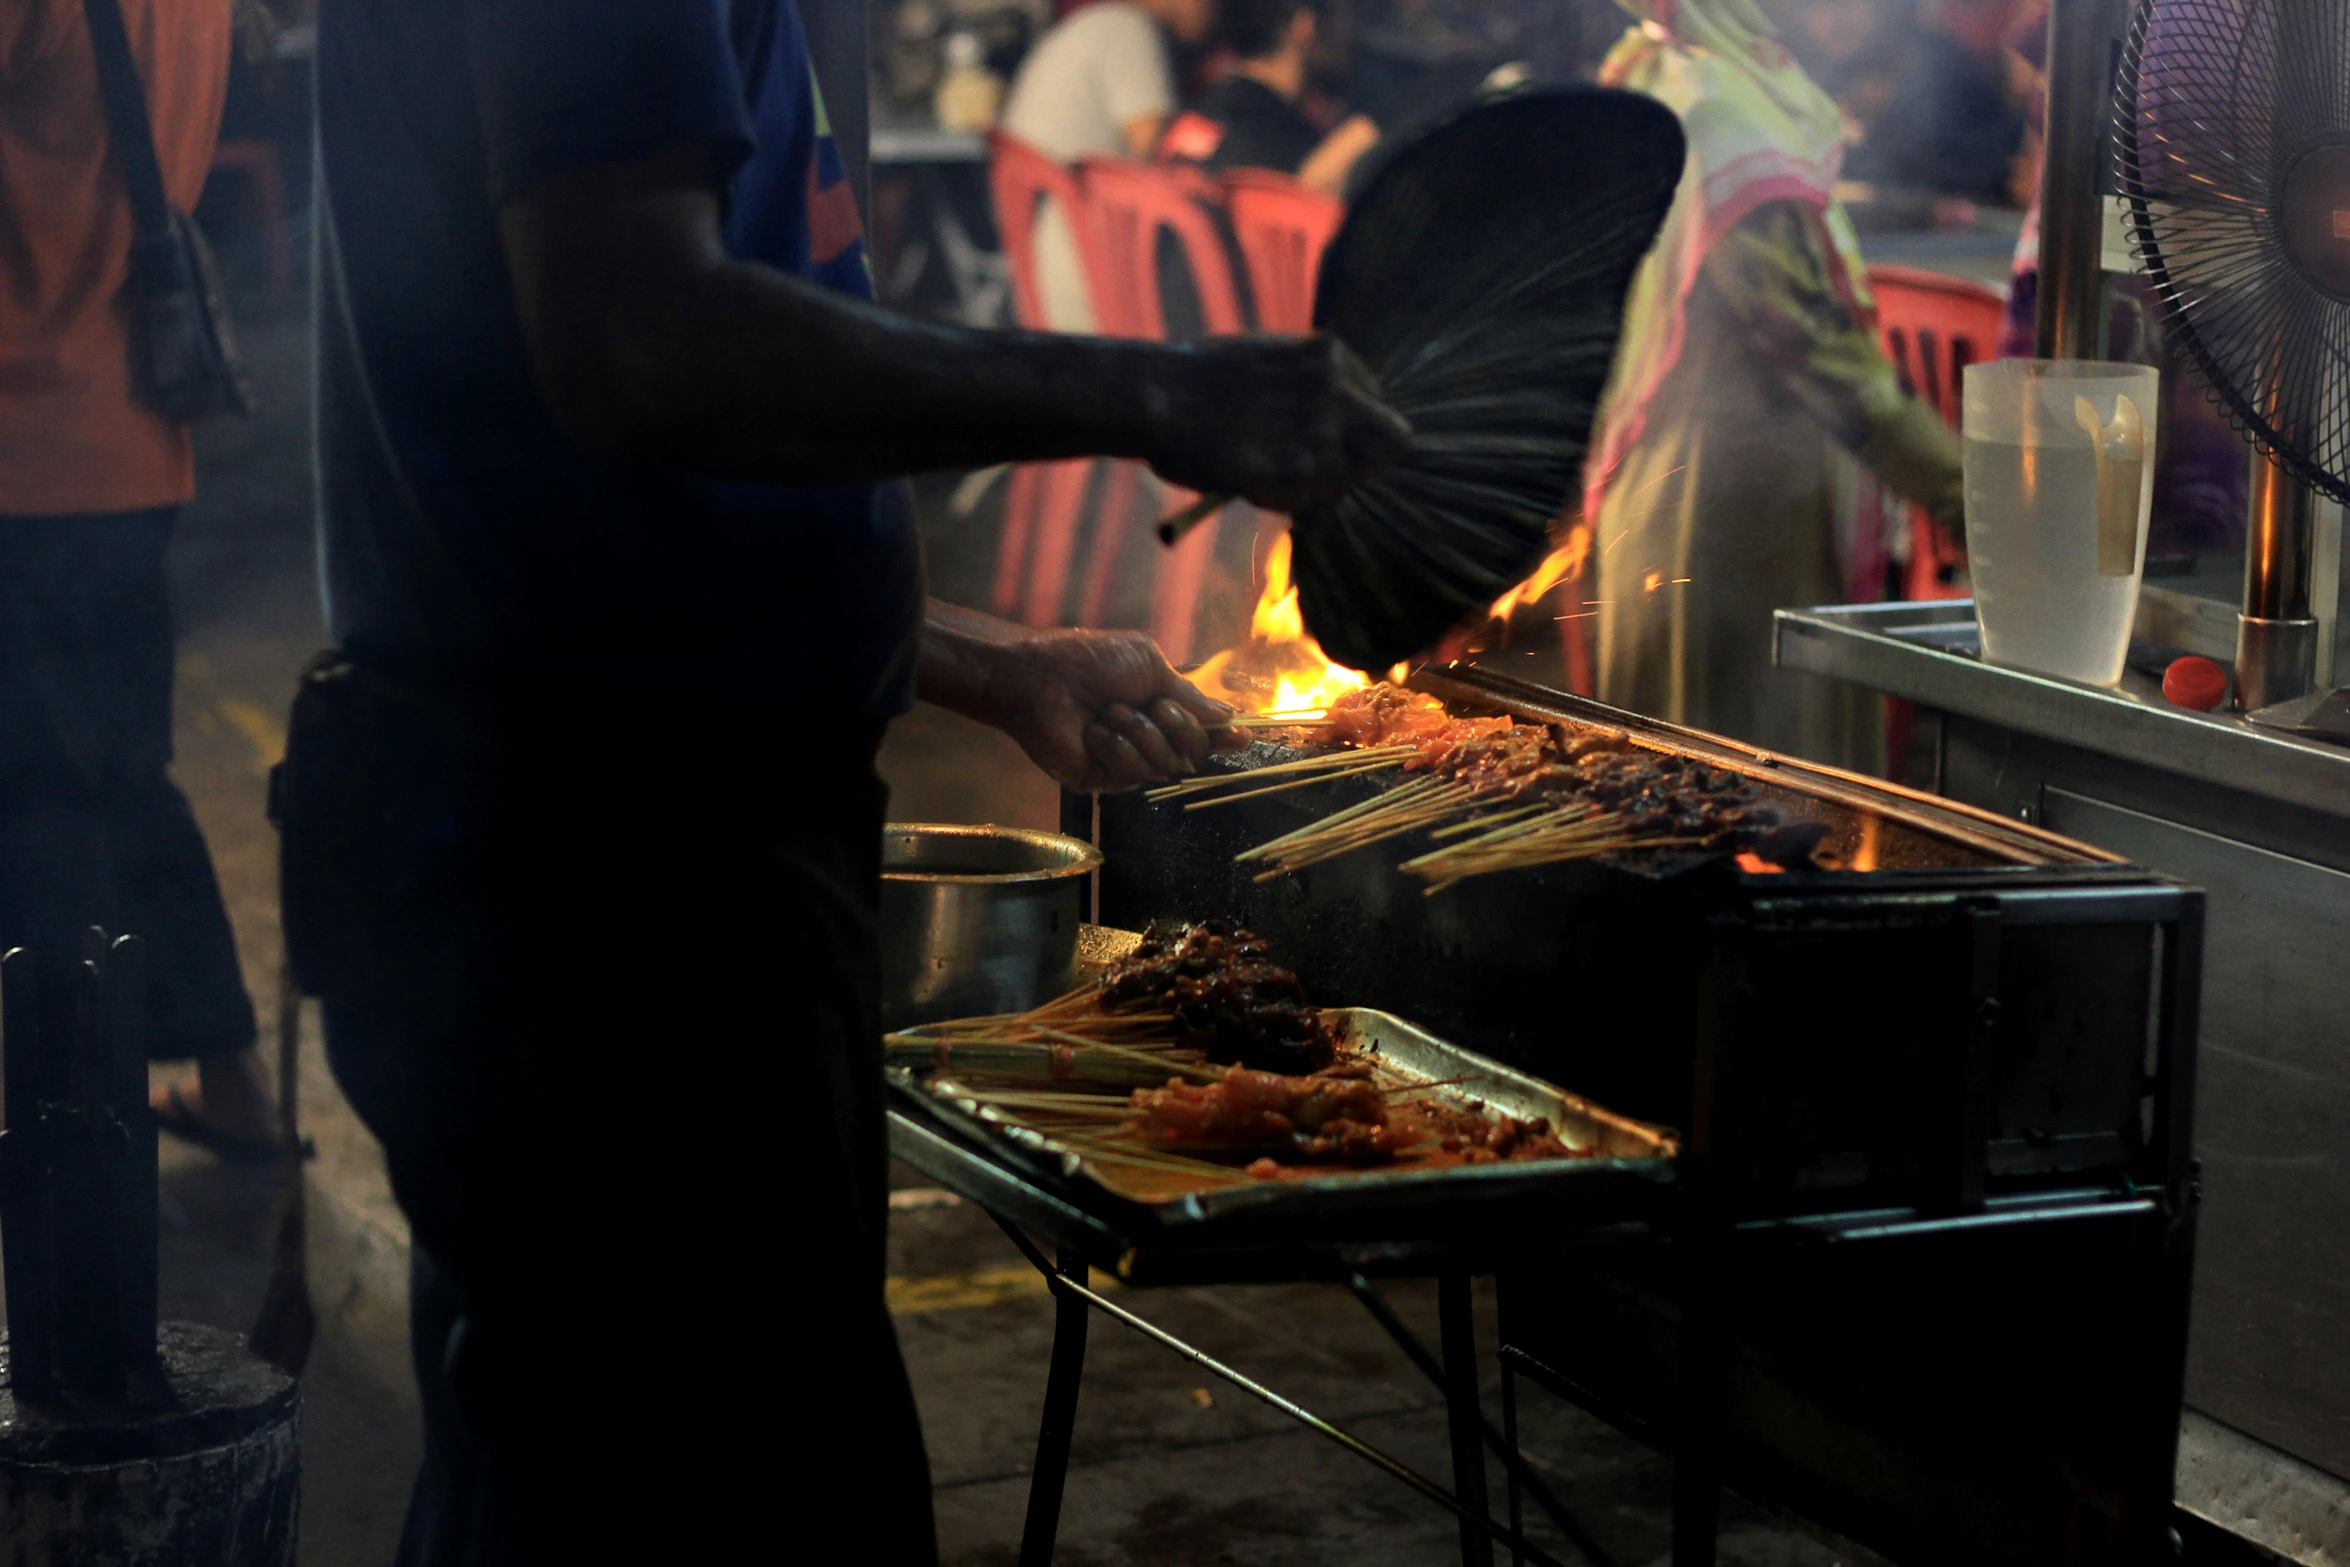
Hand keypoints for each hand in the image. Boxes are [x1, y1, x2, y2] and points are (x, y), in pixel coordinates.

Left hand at [979, 628, 1234, 791]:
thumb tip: (1226, 716)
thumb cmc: (1089, 662)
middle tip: (1155, 705)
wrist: (1042, 678)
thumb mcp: (1147, 664)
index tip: (1243, 736)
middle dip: (1180, 726)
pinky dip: (1117, 747)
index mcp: (1160, 708)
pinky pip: (1133, 773)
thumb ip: (1187, 693)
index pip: (1203, 730)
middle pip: (1193, 753)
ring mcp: (1126, 762)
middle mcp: (1148, 738)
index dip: (1224, 735)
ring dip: (1140, 732)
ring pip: (1165, 764)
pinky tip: (1095, 733)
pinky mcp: (1103, 779)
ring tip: (1109, 712)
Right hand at [1144, 336, 1411, 514]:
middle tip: (1320, 471)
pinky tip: (1243, 474)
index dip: (1351, 429)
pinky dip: (1274, 497)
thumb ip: (1310, 384)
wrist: (1156, 396)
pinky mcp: (1297, 473)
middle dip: (1362, 462)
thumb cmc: (1198, 379)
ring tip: (1257, 463)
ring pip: (1341, 483)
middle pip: (1393, 443)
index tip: (1319, 436)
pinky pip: (1302, 501)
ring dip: (1305, 486)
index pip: (1379, 404)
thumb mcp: (1269, 358)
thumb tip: (1336, 419)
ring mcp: (1320, 433)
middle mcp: (1337, 391)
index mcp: (1331, 356)